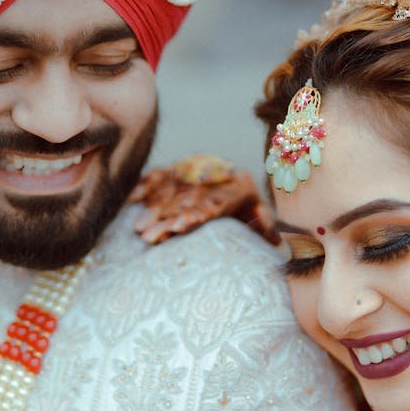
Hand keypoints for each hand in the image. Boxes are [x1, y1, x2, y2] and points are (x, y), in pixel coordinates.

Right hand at [129, 155, 278, 245]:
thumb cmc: (247, 207)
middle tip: (150, 237)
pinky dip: (145, 185)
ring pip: (171, 189)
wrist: (238, 176)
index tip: (180, 227)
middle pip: (187, 199)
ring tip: (139, 228)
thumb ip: (265, 227)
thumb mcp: (260, 214)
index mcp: (236, 189)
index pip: (213, 203)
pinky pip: (160, 174)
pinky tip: (132, 199)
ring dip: (153, 208)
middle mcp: (213, 177)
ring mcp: (193, 170)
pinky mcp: (178, 167)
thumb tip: (277, 242)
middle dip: (167, 218)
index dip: (195, 215)